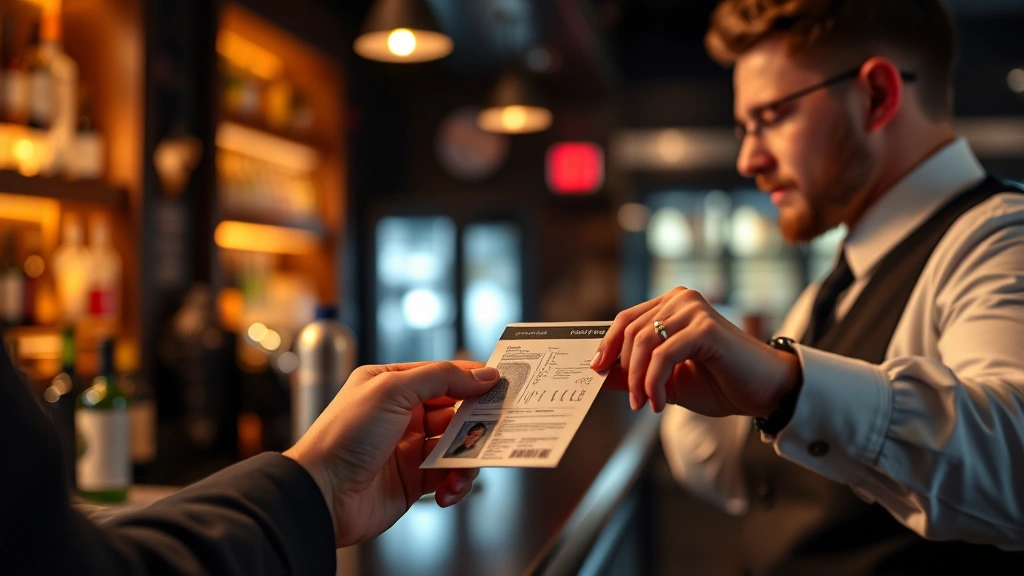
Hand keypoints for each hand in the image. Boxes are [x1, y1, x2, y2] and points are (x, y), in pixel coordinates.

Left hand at [284, 361, 498, 547]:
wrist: (321, 494)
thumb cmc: (343, 437)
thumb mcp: (392, 391)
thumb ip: (441, 378)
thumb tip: (481, 374)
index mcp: (391, 384)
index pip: (442, 376)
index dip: (471, 379)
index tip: (500, 384)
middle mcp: (401, 414)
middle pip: (455, 412)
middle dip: (477, 421)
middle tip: (496, 427)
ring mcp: (408, 448)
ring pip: (456, 446)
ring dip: (468, 456)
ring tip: (466, 466)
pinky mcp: (413, 480)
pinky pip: (447, 476)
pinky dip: (456, 483)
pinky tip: (449, 489)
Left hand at [590, 287, 799, 416]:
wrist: (765, 391)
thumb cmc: (720, 383)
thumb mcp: (667, 380)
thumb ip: (635, 373)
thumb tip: (600, 375)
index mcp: (672, 305)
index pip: (626, 319)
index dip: (607, 345)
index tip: (596, 370)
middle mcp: (682, 299)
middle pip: (631, 331)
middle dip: (624, 370)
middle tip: (633, 401)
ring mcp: (694, 309)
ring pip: (644, 343)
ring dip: (639, 380)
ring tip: (645, 404)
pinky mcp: (705, 328)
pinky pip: (663, 355)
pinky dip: (654, 382)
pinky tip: (659, 403)